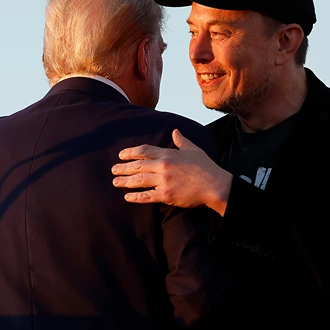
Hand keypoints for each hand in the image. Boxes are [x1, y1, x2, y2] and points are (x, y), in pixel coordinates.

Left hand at [111, 129, 231, 215]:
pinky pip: (147, 196)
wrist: (215, 185)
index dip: (130, 153)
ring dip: (125, 181)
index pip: (144, 151)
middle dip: (123, 168)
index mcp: (169, 154)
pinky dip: (136, 197)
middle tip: (113, 170)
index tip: (121, 155)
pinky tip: (128, 197)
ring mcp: (164, 181)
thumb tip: (175, 131)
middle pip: (138, 166)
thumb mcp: (194, 150)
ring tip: (115, 182)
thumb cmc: (206, 167)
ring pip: (139, 181)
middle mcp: (163, 166)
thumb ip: (182, 141)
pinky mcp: (166, 195)